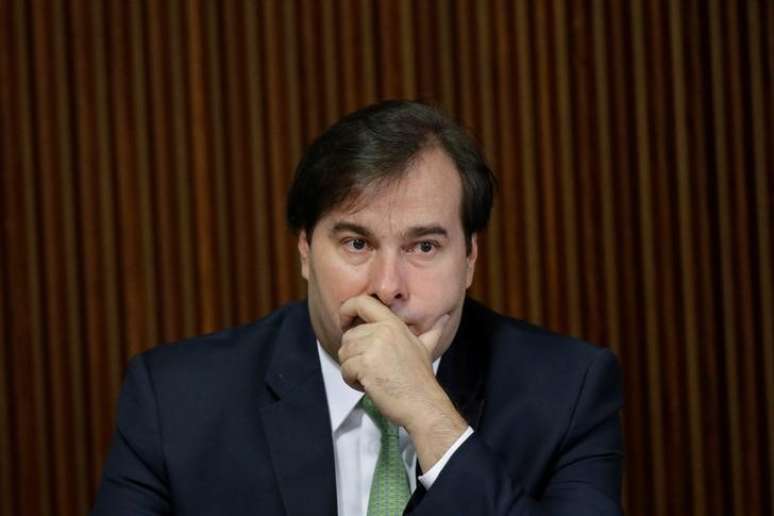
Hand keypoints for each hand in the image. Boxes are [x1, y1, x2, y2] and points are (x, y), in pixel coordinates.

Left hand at [338, 295, 467, 469]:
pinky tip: (369, 386)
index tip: (345, 324)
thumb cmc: (421, 380)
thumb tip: (445, 319)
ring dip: (353, 369)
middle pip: (348, 335)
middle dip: (353, 355)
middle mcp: (383, 331)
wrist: (422, 404)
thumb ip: (431, 332)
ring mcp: (374, 347)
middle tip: (371, 369)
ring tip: (372, 378)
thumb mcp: (426, 348)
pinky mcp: (365, 365)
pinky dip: (352, 381)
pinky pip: (345, 369)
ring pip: (344, 353)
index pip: (362, 302)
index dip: (347, 310)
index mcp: (393, 324)